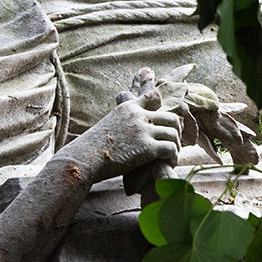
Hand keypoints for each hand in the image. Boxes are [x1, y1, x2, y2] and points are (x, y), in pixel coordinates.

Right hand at [59, 89, 180, 181]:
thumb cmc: (93, 147)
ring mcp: (143, 130)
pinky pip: (171, 148)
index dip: (163, 109)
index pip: (154, 97)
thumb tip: (132, 132)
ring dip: (176, 146)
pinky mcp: (147, 148)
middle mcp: (138, 115)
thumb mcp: (109, 124)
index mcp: (128, 107)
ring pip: (174, 133)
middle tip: (174, 143)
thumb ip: (124, 122)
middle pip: (171, 117)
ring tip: (172, 156)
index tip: (167, 123)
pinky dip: (173, 157)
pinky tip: (169, 163)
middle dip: (176, 131)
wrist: (84, 158)